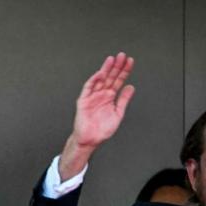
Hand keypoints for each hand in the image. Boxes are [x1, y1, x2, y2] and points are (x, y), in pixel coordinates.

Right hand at [59, 52, 135, 179]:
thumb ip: (124, 100)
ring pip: (99, 80)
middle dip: (116, 66)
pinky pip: (88, 89)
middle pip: (110, 77)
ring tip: (111, 59)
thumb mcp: (118, 114)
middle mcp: (101, 95)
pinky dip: (93, 81)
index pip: (118, 81)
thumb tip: (131, 87)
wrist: (90, 140)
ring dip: (105, 70)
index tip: (130, 61)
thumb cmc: (102, 130)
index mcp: (110, 97)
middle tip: (122, 56)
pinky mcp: (83, 101)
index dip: (124, 71)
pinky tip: (100, 74)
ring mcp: (92, 97)